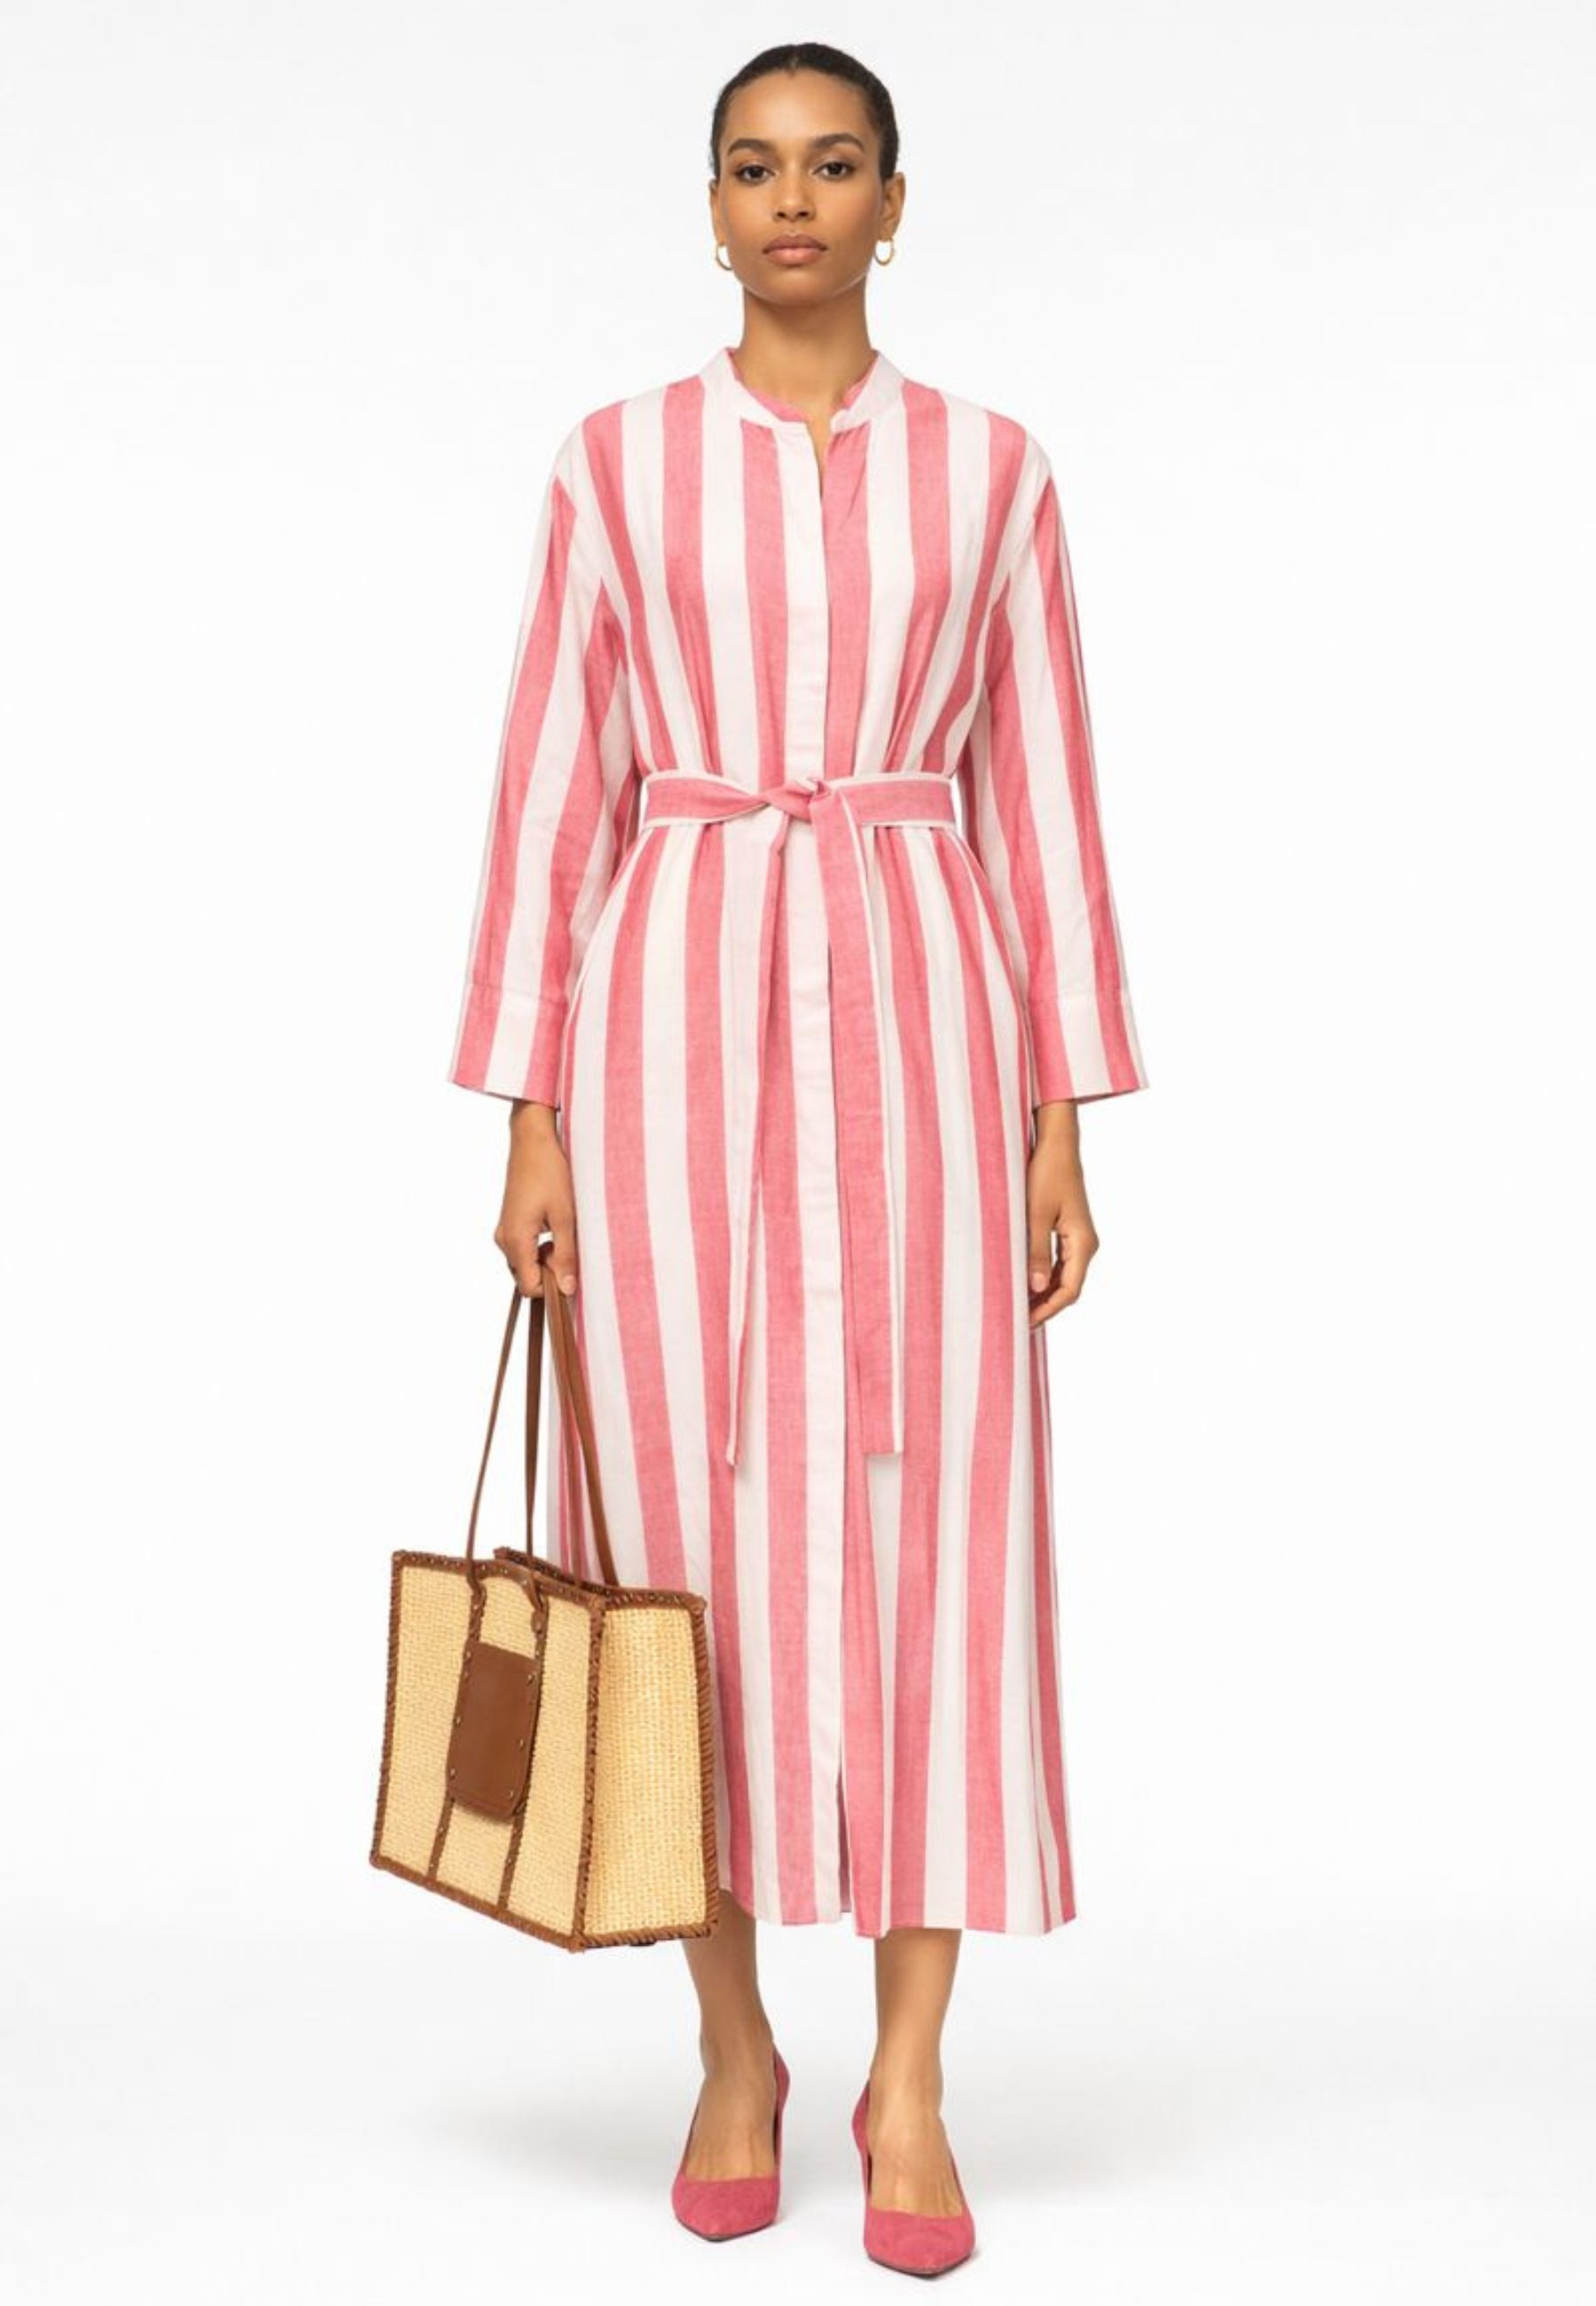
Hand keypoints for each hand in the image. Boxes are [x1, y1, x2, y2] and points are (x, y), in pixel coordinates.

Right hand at [495, 1100, 578, 1297]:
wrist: (533, 1140)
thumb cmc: (550, 1173)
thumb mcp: (565, 1217)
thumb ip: (565, 1256)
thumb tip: (567, 1290)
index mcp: (516, 1240)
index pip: (529, 1288)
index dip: (552, 1286)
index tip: (570, 1268)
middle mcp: (504, 1239)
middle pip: (526, 1277)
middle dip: (549, 1272)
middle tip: (569, 1245)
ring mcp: (504, 1230)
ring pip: (525, 1262)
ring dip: (545, 1259)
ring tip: (562, 1232)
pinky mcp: (509, 1221)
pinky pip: (523, 1248)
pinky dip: (539, 1247)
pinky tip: (554, 1225)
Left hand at [1026, 1102, 1098, 1327]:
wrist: (1057, 1144)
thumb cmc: (1046, 1173)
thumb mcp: (1035, 1214)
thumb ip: (1036, 1252)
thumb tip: (1037, 1287)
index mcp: (1083, 1243)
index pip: (1069, 1291)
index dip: (1047, 1310)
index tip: (1024, 1322)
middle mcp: (1085, 1244)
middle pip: (1068, 1288)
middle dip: (1044, 1306)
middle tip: (1016, 1321)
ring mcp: (1078, 1238)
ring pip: (1063, 1277)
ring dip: (1042, 1293)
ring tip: (1017, 1306)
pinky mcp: (1068, 1230)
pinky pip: (1059, 1263)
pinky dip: (1043, 1276)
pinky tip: (1024, 1282)